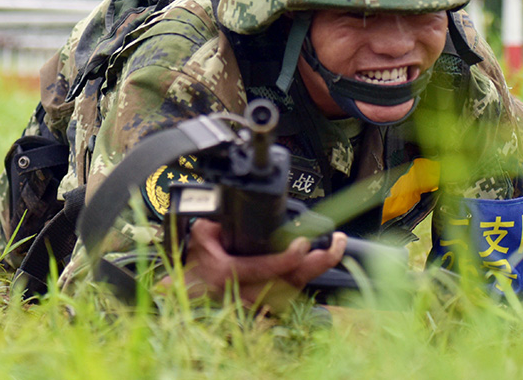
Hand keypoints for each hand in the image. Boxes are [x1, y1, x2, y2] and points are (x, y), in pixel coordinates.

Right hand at [165, 218, 346, 310]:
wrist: (187, 289)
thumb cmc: (196, 259)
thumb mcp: (203, 233)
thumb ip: (221, 221)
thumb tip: (241, 210)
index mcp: (226, 273)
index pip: (263, 269)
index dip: (287, 258)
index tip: (303, 243)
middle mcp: (241, 295)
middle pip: (288, 284)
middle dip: (316, 265)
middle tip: (335, 245)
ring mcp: (252, 307)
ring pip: (292, 293)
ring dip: (313, 273)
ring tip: (332, 250)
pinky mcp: (260, 312)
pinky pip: (288, 299)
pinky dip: (303, 283)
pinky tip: (316, 266)